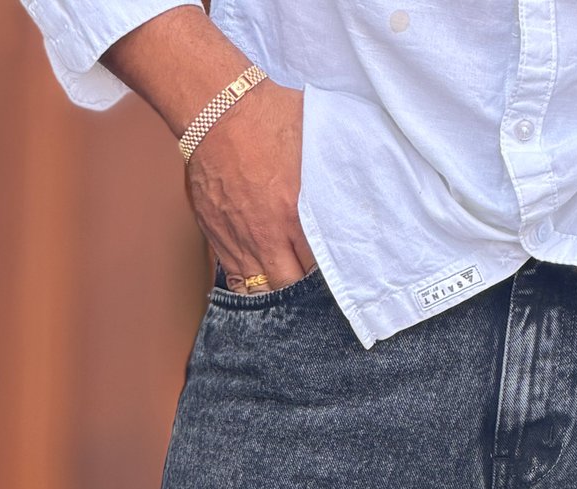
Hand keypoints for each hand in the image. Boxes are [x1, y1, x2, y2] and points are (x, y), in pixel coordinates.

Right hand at [187, 81, 314, 290]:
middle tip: (311, 278)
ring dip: (275, 290)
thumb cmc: (266, 116)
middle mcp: (267, 234)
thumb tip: (361, 169)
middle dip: (302, 288)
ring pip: (261, 289)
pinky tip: (261, 282)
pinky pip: (235, 280)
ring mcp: (239, 239)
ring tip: (287, 286)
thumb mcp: (314, 135)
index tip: (334, 265)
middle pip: (289, 285)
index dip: (329, 269)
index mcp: (295, 213)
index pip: (319, 264)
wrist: (215, 110)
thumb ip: (334, 164)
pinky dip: (249, 286)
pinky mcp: (217, 237)